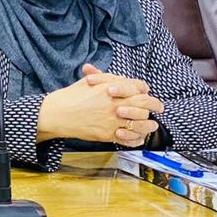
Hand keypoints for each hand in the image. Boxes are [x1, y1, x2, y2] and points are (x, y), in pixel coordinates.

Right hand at [37, 70, 161, 146]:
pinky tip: (138, 137)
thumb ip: (106, 78)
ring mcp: (112, 120)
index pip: (137, 86)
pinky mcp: (107, 134)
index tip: (147, 93)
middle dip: (154, 105)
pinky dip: (136, 139)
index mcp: (110, 88)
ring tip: (152, 125)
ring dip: (148, 124)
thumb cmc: (71, 96)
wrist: (57, 114)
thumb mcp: (88, 82)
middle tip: (159, 108)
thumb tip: (121, 78)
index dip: (144, 89)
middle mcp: (114, 104)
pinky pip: (129, 138)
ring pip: (140, 123)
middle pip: (144, 104)